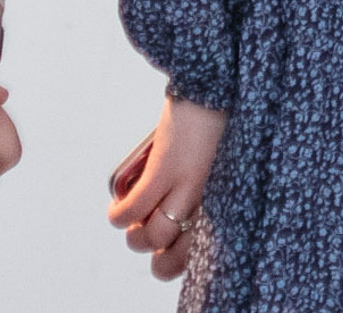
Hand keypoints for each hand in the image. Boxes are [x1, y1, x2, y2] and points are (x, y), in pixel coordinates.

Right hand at [109, 93, 226, 280]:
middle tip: (148, 238)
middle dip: (158, 257)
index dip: (180, 261)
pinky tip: (116, 212)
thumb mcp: (225, 160)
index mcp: (227, 199)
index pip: (201, 250)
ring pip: (152, 237)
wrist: (217, 82)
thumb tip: (180, 204)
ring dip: (136, 237)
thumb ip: (212, 185)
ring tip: (132, 225)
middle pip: (175, 254)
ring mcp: (185, 185)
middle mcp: (207, 199)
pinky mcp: (164, 169)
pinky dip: (119, 215)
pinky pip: (134, 208)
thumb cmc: (221, 118)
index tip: (169, 254)